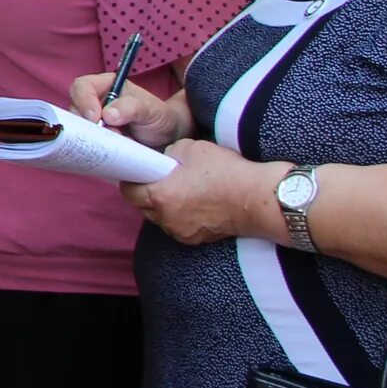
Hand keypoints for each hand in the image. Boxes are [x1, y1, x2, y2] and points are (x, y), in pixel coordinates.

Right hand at [72, 72, 188, 147]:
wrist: (166, 139)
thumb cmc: (160, 118)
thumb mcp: (151, 110)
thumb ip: (131, 108)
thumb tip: (107, 114)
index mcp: (106, 86)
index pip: (82, 87)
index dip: (83, 101)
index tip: (96, 118)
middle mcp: (95, 102)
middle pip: (74, 110)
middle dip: (88, 125)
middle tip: (111, 135)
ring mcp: (93, 122)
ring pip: (77, 130)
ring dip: (94, 139)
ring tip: (118, 144)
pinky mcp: (94, 139)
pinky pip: (84, 144)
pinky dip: (95, 150)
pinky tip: (111, 153)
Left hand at [122, 141, 285, 245]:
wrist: (257, 198)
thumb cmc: (226, 171)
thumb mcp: (190, 148)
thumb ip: (168, 155)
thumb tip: (162, 160)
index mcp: (160, 196)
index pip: (128, 191)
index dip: (130, 179)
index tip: (136, 171)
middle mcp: (166, 218)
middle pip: (142, 206)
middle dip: (146, 193)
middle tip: (158, 179)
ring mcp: (181, 231)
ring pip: (160, 218)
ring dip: (163, 206)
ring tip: (179, 190)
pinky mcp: (196, 239)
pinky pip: (178, 226)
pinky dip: (180, 216)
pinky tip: (193, 203)